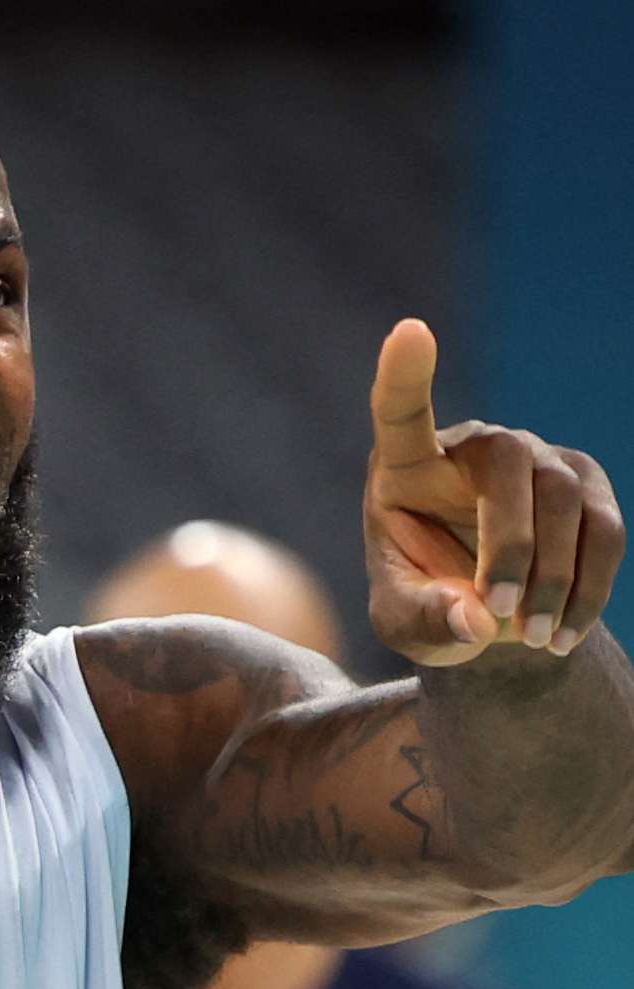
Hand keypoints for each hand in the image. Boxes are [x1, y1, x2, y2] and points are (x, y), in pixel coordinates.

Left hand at [364, 319, 625, 665]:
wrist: (484, 615)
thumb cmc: (425, 604)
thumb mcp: (404, 623)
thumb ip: (426, 618)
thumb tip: (474, 618)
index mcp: (407, 466)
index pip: (402, 412)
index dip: (405, 375)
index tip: (409, 331)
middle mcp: (474, 448)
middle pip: (511, 463)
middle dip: (512, 542)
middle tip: (500, 610)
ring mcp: (537, 460)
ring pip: (565, 498)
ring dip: (554, 574)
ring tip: (533, 639)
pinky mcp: (586, 485)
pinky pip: (604, 530)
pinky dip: (589, 586)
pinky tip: (565, 633)